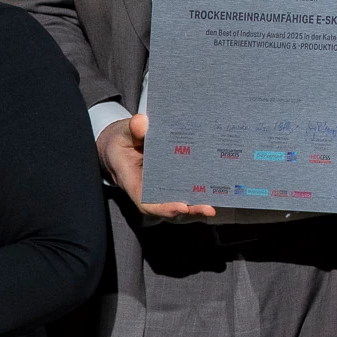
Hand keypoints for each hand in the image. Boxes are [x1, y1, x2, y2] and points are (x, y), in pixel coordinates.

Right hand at [97, 114, 216, 219]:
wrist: (120, 146)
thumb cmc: (121, 142)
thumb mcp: (122, 133)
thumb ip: (131, 129)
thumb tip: (142, 122)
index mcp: (132, 182)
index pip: (146, 203)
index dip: (163, 209)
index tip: (181, 207)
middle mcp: (148, 191)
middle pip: (168, 211)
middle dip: (188, 213)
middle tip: (208, 209)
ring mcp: (161, 190)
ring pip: (178, 208)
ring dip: (196, 209)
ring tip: (213, 207)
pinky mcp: (171, 185)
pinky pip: (184, 195)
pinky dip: (198, 198)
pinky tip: (216, 193)